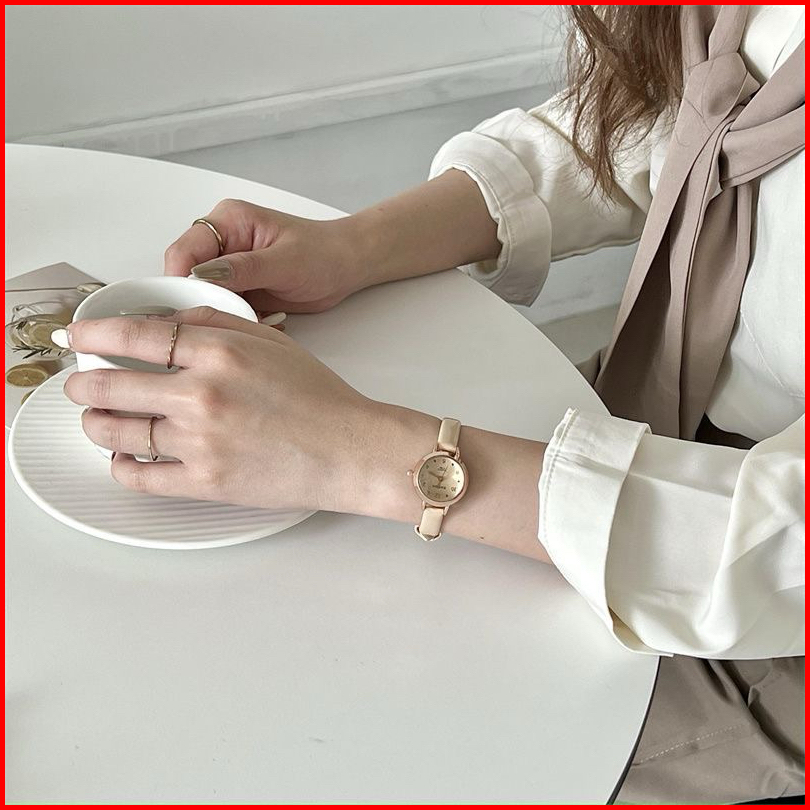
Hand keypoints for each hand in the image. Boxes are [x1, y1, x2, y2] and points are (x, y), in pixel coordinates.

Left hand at [62, 307, 393, 511]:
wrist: (348, 449)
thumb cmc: (318, 397)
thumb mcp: (271, 341)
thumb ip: (216, 321)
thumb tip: (167, 322)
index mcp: (219, 352)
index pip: (136, 335)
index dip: (94, 335)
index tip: (77, 339)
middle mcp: (202, 394)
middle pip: (112, 384)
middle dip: (83, 383)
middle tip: (81, 384)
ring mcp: (201, 442)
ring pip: (116, 432)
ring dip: (94, 423)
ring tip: (95, 419)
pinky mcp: (205, 482)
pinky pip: (141, 477)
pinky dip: (120, 467)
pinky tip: (121, 459)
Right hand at [164, 199, 368, 313]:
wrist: (347, 267)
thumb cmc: (324, 253)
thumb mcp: (285, 261)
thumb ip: (244, 268)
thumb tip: (204, 275)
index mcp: (229, 221)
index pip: (185, 250)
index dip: (181, 280)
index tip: (190, 306)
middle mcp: (224, 242)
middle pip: (190, 277)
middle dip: (207, 302)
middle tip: (230, 317)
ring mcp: (231, 268)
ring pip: (207, 298)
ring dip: (227, 314)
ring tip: (257, 318)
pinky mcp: (241, 289)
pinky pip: (226, 309)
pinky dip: (241, 320)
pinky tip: (265, 320)